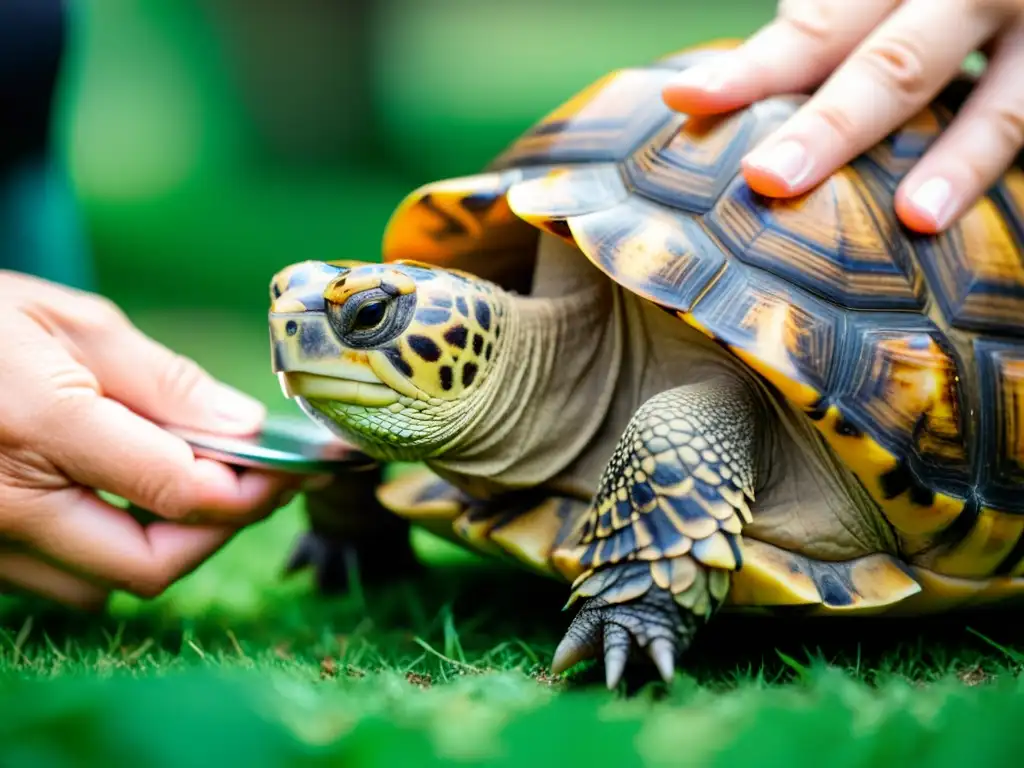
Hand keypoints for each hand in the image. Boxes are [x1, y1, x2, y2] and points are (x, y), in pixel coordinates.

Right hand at [0, 271, 300, 608]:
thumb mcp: (73, 323)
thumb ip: (163, 382)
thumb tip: (245, 428)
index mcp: (42, 427)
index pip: (181, 493)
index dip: (255, 487)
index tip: (292, 467)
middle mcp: (8, 505)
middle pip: (151, 566)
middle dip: (217, 532)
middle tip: (252, 486)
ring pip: (105, 587)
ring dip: (163, 547)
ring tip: (186, 485)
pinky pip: (60, 580)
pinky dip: (107, 552)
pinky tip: (120, 499)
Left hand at [662, 0, 1023, 232]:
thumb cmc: (919, 1)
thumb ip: (826, 27)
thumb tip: (715, 100)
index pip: (816, 25)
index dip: (754, 69)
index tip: (686, 101)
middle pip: (896, 61)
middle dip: (833, 124)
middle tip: (768, 178)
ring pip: (1002, 100)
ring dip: (959, 159)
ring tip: (917, 217)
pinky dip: (1001, 166)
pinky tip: (978, 218)